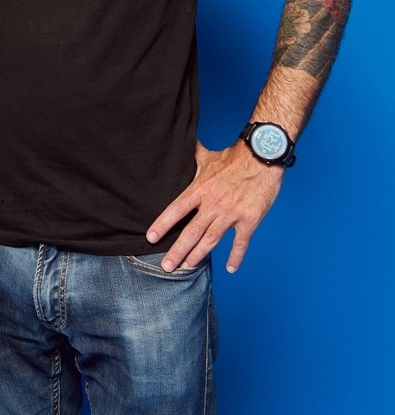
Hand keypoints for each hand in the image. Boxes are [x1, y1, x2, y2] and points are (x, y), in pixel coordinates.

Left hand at [146, 140, 283, 273]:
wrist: (263, 156)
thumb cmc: (235, 157)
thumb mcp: (208, 156)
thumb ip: (193, 156)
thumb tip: (180, 146)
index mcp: (200, 189)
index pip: (176, 209)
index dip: (162, 224)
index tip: (151, 238)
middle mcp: (213, 203)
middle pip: (191, 232)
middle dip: (177, 251)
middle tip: (166, 267)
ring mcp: (231, 213)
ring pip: (210, 239)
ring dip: (197, 255)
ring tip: (186, 267)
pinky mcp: (249, 220)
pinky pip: (240, 243)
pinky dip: (235, 257)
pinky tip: (230, 268)